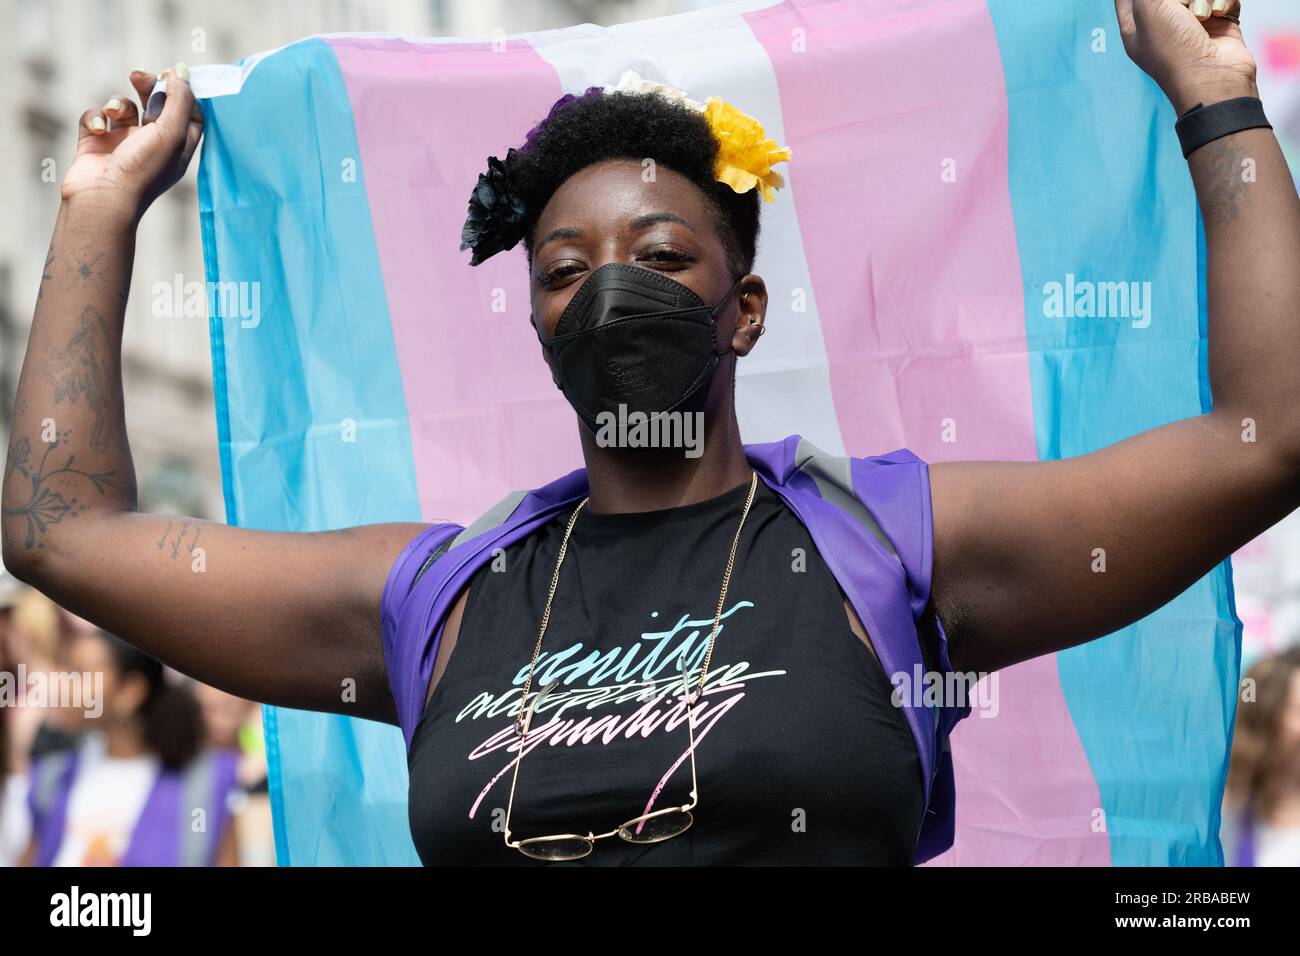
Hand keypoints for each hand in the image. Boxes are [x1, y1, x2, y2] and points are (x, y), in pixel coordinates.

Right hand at [61, 64, 203, 220]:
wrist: (102, 199)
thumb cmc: (143, 169)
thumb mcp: (171, 132)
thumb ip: (179, 101)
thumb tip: (180, 72)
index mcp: (178, 147)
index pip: (189, 114)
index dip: (183, 93)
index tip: (173, 75)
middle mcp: (153, 145)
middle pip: (156, 105)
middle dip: (148, 86)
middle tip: (139, 76)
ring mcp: (123, 143)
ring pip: (123, 108)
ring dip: (118, 103)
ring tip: (115, 113)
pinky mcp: (96, 143)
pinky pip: (95, 117)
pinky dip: (94, 117)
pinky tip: (97, 130)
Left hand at [1116, 0, 1258, 114]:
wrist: (1214, 77)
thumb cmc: (1175, 50)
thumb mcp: (1148, 9)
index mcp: (1136, 27)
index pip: (1125, 0)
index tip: (1148, 1)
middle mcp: (1163, 24)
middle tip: (1182, 5)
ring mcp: (1192, 23)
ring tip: (1203, 15)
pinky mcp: (1219, 21)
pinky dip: (1224, 0)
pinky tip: (1220, 12)